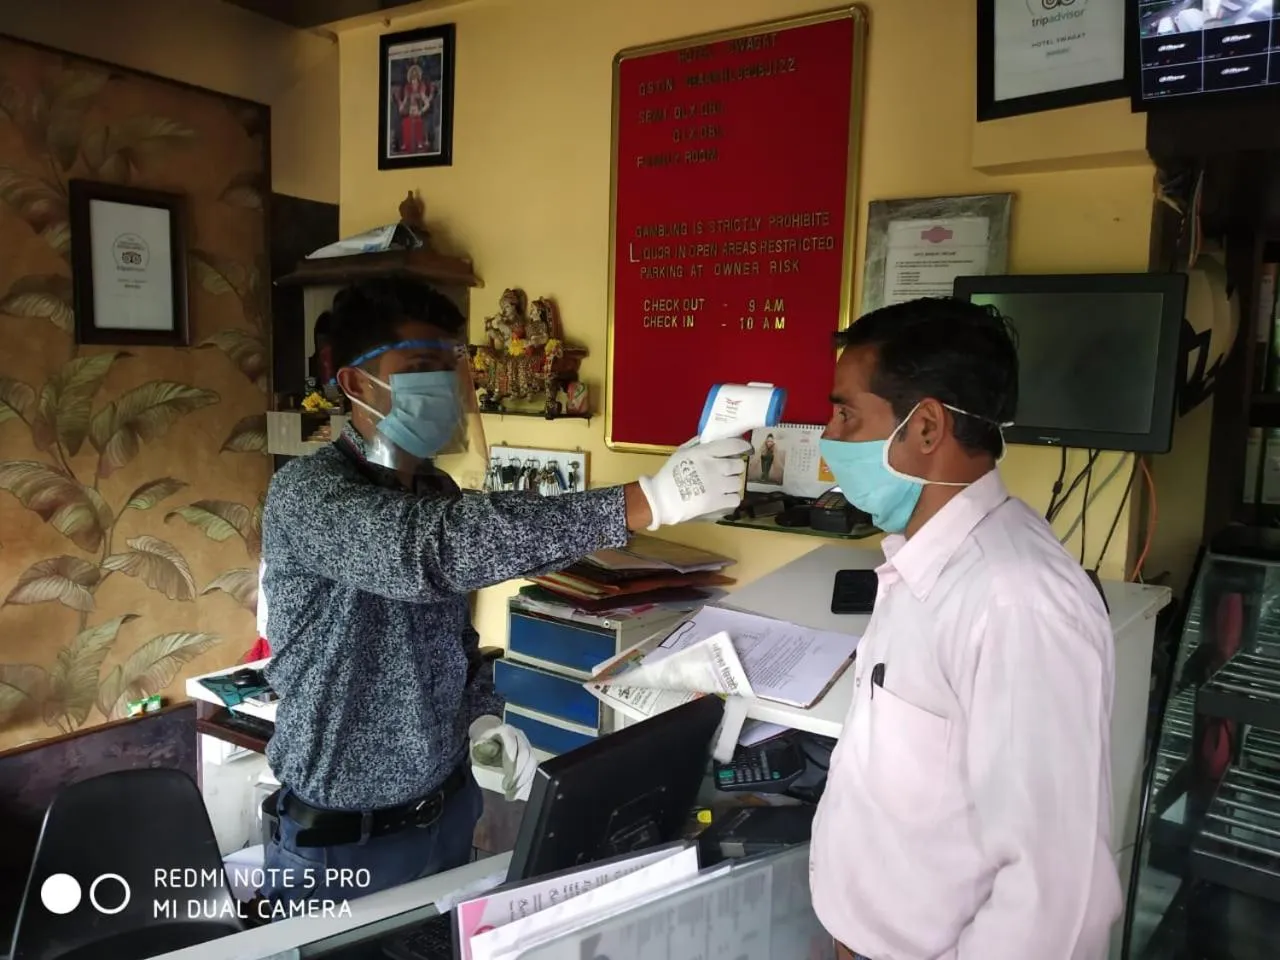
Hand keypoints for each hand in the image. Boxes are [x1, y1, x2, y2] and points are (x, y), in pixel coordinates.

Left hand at [469, 715, 535, 801]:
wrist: (490, 732)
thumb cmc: (484, 740)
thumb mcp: (480, 742)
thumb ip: (483, 747)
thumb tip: (487, 751)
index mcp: (507, 731)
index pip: (513, 747)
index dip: (511, 764)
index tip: (505, 781)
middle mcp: (519, 736)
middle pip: (525, 755)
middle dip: (519, 775)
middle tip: (509, 789)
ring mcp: (526, 744)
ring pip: (532, 763)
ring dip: (524, 781)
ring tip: (514, 794)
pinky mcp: (530, 754)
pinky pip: (532, 768)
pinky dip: (527, 781)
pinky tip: (520, 792)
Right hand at [636, 437, 750, 530]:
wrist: (662, 499)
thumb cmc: (669, 474)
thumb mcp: (681, 452)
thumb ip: (698, 444)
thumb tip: (711, 438)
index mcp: (704, 453)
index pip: (732, 445)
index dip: (742, 446)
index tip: (745, 448)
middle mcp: (714, 467)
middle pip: (738, 465)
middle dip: (735, 468)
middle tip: (728, 471)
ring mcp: (717, 486)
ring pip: (738, 483)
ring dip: (732, 484)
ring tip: (724, 486)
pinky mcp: (718, 503)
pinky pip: (736, 499)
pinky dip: (731, 499)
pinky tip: (724, 498)